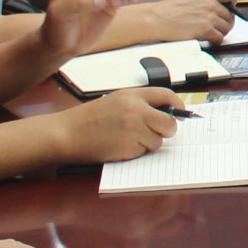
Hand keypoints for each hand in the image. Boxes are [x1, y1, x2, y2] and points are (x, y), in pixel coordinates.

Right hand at [53, 89, 181, 163]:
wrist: (66, 133)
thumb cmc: (87, 119)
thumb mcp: (115, 101)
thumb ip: (139, 104)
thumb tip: (165, 113)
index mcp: (132, 96)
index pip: (166, 95)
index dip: (178, 105)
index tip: (181, 113)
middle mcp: (136, 111)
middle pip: (170, 123)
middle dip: (167, 131)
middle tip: (157, 133)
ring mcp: (133, 130)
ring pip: (158, 141)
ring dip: (148, 143)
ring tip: (126, 139)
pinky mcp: (128, 147)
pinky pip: (143, 152)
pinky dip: (135, 152)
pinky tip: (119, 146)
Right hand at [134, 0, 237, 44]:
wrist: (157, 19)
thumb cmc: (168, 9)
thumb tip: (214, 3)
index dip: (233, 2)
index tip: (230, 7)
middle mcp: (210, 4)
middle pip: (230, 14)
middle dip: (226, 22)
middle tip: (220, 26)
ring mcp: (208, 17)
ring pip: (226, 27)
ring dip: (221, 32)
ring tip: (212, 33)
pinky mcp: (205, 30)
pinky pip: (219, 38)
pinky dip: (216, 41)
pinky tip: (209, 39)